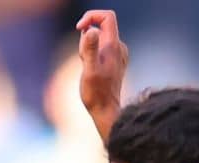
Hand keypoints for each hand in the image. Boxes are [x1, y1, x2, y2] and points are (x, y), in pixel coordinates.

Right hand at [76, 9, 128, 137]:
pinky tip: (92, 70)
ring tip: (88, 66)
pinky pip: (99, 47)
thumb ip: (90, 49)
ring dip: (87, 47)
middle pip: (100, 27)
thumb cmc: (96, 93)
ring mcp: (117, 54)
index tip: (80, 29)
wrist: (106, 111)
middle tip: (84, 58)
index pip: (107, 16)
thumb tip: (91, 30)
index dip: (91, 16)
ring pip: (97, 38)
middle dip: (86, 37)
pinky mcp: (113, 61)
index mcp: (114, 46)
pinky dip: (91, 54)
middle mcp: (119, 48)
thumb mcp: (89, 70)